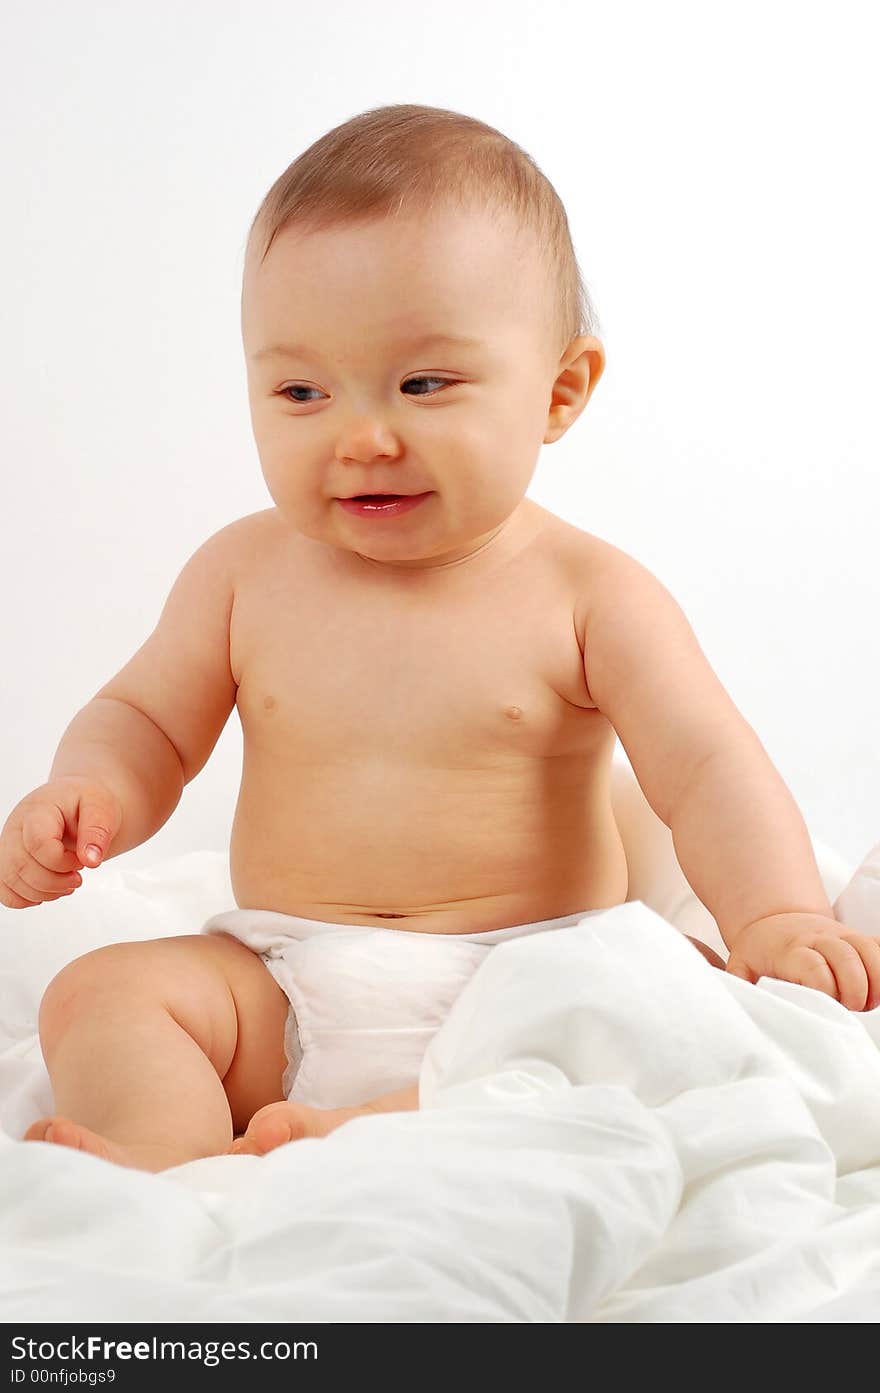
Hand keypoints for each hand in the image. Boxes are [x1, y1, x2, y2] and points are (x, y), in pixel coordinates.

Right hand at [0, 776, 121, 908]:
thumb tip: (91, 860)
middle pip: (20, 866)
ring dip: (43, 892)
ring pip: (9, 881)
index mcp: (38, 809)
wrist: (78, 802)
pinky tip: (50, 888)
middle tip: (77, 877)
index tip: (82, 860)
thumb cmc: (86, 802)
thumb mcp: (101, 807)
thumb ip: (98, 831)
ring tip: (67, 882)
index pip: (38, 844)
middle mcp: (16, 827)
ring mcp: (8, 845)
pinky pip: (4, 890)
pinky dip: (27, 898)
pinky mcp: (8, 861)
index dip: (62, 862)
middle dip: (54, 882)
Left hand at [725, 911, 879, 1011]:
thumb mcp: (741, 965)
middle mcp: (819, 939)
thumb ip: (740, 985)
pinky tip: (878, 989)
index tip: (824, 1004)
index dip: (824, 989)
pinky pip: (879, 947)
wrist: (775, 920)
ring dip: (876, 979)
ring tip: (868, 1003)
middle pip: (846, 956)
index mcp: (789, 949)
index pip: (813, 966)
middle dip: (855, 987)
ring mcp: (841, 935)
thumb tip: (744, 1008)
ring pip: (868, 949)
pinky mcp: (857, 938)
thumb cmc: (760, 951)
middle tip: (850, 1007)